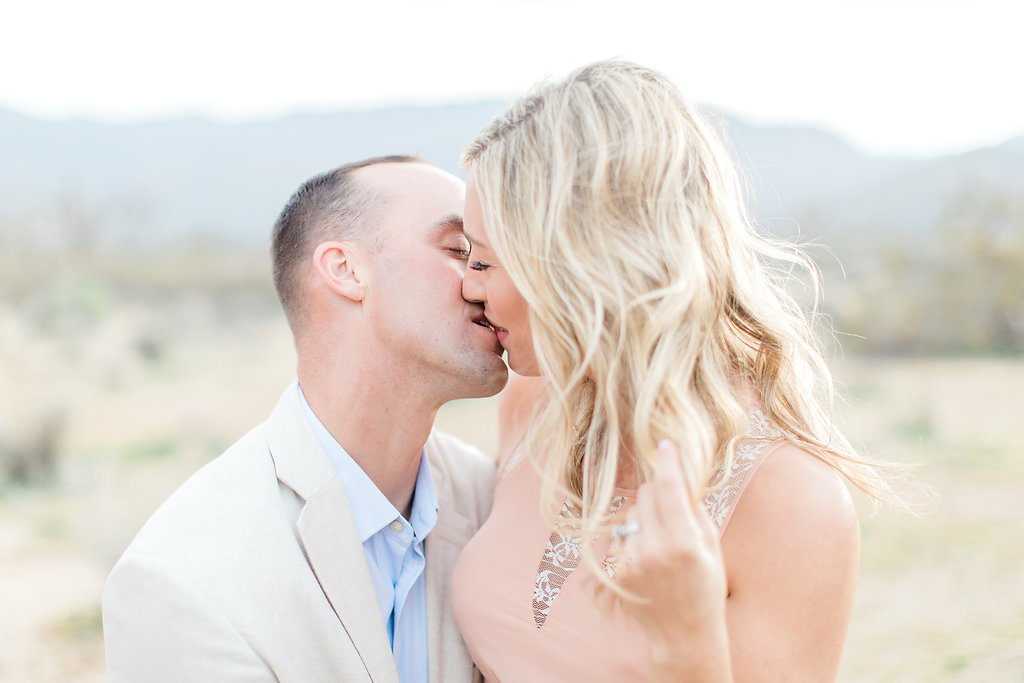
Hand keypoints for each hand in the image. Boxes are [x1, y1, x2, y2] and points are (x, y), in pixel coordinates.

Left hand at [616, 440, 730, 679]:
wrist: (684, 635)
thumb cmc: (706, 588)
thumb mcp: (711, 547)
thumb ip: (694, 509)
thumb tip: (680, 472)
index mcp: (684, 543)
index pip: (669, 487)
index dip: (667, 461)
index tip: (665, 444)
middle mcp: (654, 550)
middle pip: (647, 493)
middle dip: (660, 489)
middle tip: (673, 503)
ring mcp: (631, 561)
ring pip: (631, 511)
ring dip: (646, 514)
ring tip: (662, 539)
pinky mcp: (616, 570)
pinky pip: (621, 533)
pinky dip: (634, 535)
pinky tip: (649, 556)